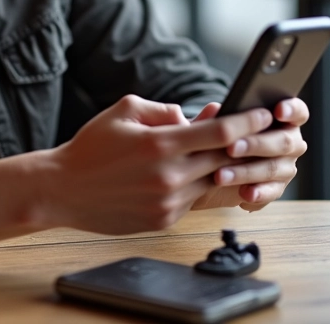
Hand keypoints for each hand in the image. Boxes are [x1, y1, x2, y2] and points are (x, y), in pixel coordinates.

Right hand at [43, 95, 272, 234]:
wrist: (65, 189)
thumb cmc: (92, 146)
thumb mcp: (123, 110)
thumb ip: (162, 109)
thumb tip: (190, 117)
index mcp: (160, 144)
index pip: (221, 133)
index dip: (248, 122)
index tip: (265, 113)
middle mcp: (169, 176)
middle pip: (224, 159)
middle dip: (244, 144)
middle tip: (258, 131)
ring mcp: (168, 202)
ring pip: (211, 181)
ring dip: (219, 166)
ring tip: (218, 151)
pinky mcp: (163, 220)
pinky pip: (192, 199)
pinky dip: (196, 184)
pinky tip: (187, 172)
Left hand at [190, 99, 308, 211]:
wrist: (210, 167)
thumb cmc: (218, 136)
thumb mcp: (214, 124)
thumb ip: (216, 117)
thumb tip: (212, 109)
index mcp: (281, 118)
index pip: (297, 111)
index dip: (291, 109)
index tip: (277, 110)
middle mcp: (290, 141)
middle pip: (284, 141)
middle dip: (256, 144)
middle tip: (230, 148)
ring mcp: (286, 166)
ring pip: (273, 168)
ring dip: (247, 172)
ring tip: (221, 175)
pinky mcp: (277, 188)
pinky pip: (272, 192)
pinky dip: (258, 193)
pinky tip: (243, 194)